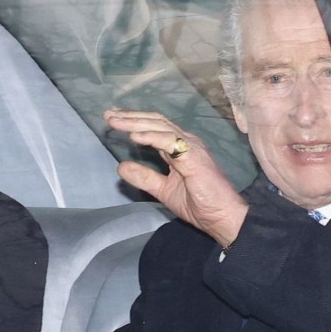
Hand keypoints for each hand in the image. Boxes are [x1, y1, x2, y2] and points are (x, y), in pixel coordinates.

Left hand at [104, 107, 248, 247]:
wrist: (222, 217)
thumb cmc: (200, 204)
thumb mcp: (163, 190)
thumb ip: (144, 177)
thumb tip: (121, 166)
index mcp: (180, 148)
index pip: (155, 127)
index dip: (134, 121)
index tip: (113, 119)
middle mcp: (186, 142)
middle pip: (155, 122)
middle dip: (130, 117)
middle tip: (109, 114)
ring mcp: (191, 147)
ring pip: (160, 127)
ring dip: (136, 123)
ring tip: (116, 122)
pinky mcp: (194, 157)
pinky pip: (170, 141)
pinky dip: (151, 136)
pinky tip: (134, 136)